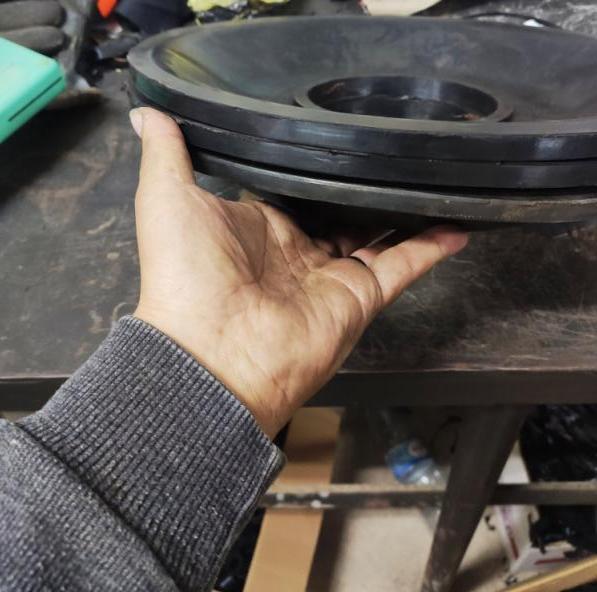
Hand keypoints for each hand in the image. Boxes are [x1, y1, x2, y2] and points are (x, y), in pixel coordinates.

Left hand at [130, 107, 467, 436]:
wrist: (209, 352)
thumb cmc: (184, 275)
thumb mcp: (168, 199)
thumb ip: (168, 153)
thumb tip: (149, 112)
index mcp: (260, 230)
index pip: (295, 195)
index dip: (315, 173)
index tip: (339, 142)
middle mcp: (299, 254)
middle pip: (340, 217)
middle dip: (363, 192)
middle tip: (392, 156)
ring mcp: (332, 277)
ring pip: (379, 239)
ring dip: (404, 215)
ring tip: (430, 181)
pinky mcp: (359, 298)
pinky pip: (403, 267)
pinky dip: (430, 247)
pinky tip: (456, 222)